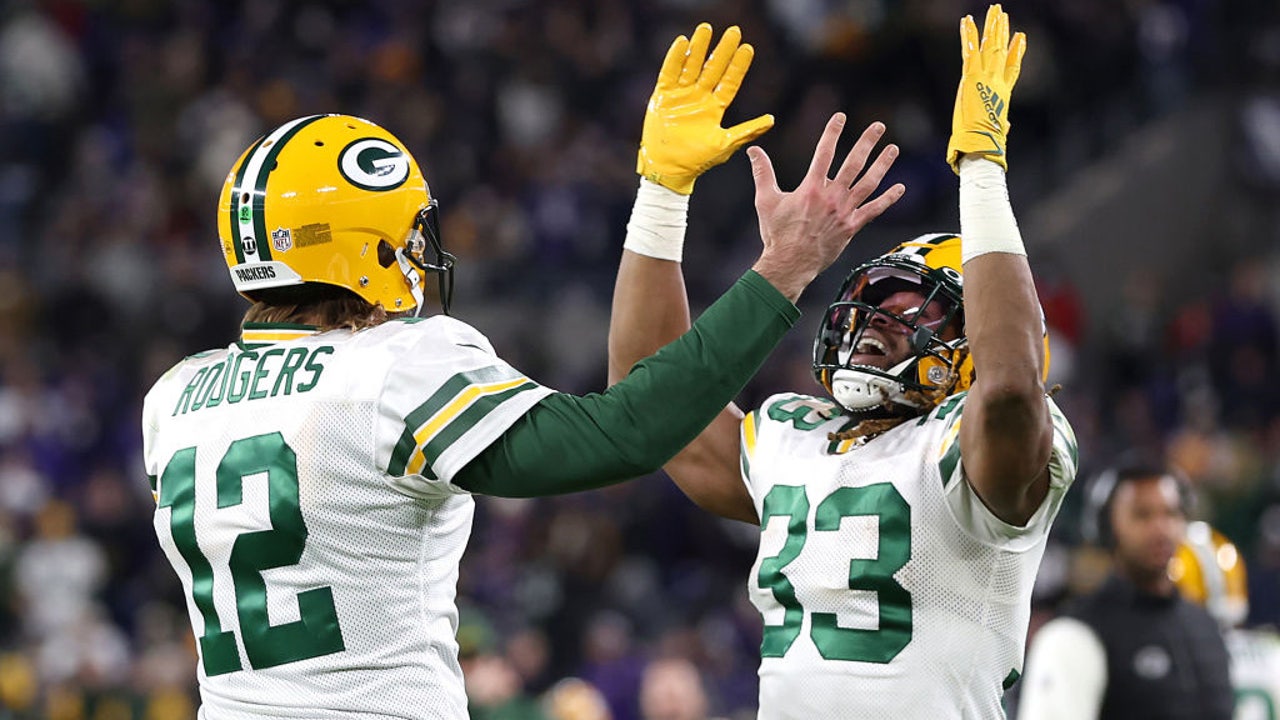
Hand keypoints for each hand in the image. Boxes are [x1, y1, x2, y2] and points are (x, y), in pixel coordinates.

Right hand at [637, 23, 774, 194]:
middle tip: (734, 32)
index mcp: (714, 108)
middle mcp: (699, 98)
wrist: (669, 170)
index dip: (738, 66)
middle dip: (722, 51)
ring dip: (699, 48)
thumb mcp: (725, 144)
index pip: (729, 82)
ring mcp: (681, 95)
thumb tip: (771, 120)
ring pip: (692, 66)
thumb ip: (747, 131)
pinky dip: (675, 58)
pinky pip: (669, 73)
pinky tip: (683, 43)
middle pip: (712, 69)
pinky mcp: (663, 97)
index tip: (748, 48)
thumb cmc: (697, 160)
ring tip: (706, 29)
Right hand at [749, 114, 905, 301]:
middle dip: (867, 142)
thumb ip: (762, 173)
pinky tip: (900, 188)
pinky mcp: (852, 227)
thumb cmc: (777, 234)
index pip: (824, 153)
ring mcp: (844, 212)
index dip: (833, 133)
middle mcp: (831, 196)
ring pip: (868, 183)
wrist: (790, 263)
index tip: (841, 117)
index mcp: (811, 188)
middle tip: (878, 126)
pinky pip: (874, 210)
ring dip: (882, 164)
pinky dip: (888, 199)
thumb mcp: (765, 200)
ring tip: (893, 149)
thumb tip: (753, 150)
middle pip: (854, 163)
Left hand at [945, 4, 1025, 172]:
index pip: (1013, 68)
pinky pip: (970, 50)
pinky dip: (969, 35)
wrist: (981, 142)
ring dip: (991, 26)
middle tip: (1003, 14)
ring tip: (994, 9)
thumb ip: (1002, 125)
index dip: (1018, 52)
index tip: (1021, 37)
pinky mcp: (971, 77)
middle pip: (1002, 51)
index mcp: (1003, 94)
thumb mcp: (998, 131)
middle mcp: (997, 82)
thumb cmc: (987, 143)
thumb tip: (1006, 129)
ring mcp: (986, 77)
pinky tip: (967, 21)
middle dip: (1003, 31)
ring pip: (990, 46)